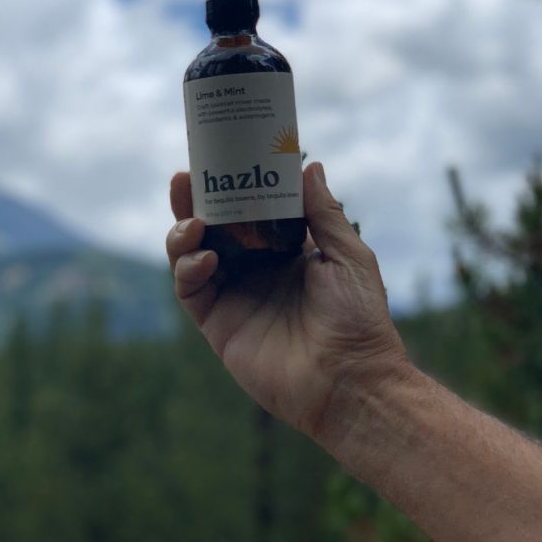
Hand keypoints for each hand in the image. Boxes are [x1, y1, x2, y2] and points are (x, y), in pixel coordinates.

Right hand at [166, 162, 408, 440]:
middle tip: (182, 179)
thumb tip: (309, 166)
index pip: (249, 212)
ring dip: (184, 233)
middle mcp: (256, 272)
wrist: (349, 381)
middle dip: (193, 203)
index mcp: (287, 253)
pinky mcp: (218, 325)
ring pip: (192, 256)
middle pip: (213, 229)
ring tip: (193, 221)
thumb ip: (323, 213)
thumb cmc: (359, 320)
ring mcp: (235, 297)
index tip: (219, 160)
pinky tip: (205, 258)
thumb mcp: (347, 256)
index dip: (231, 188)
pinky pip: (191, 290)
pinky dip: (189, 269)